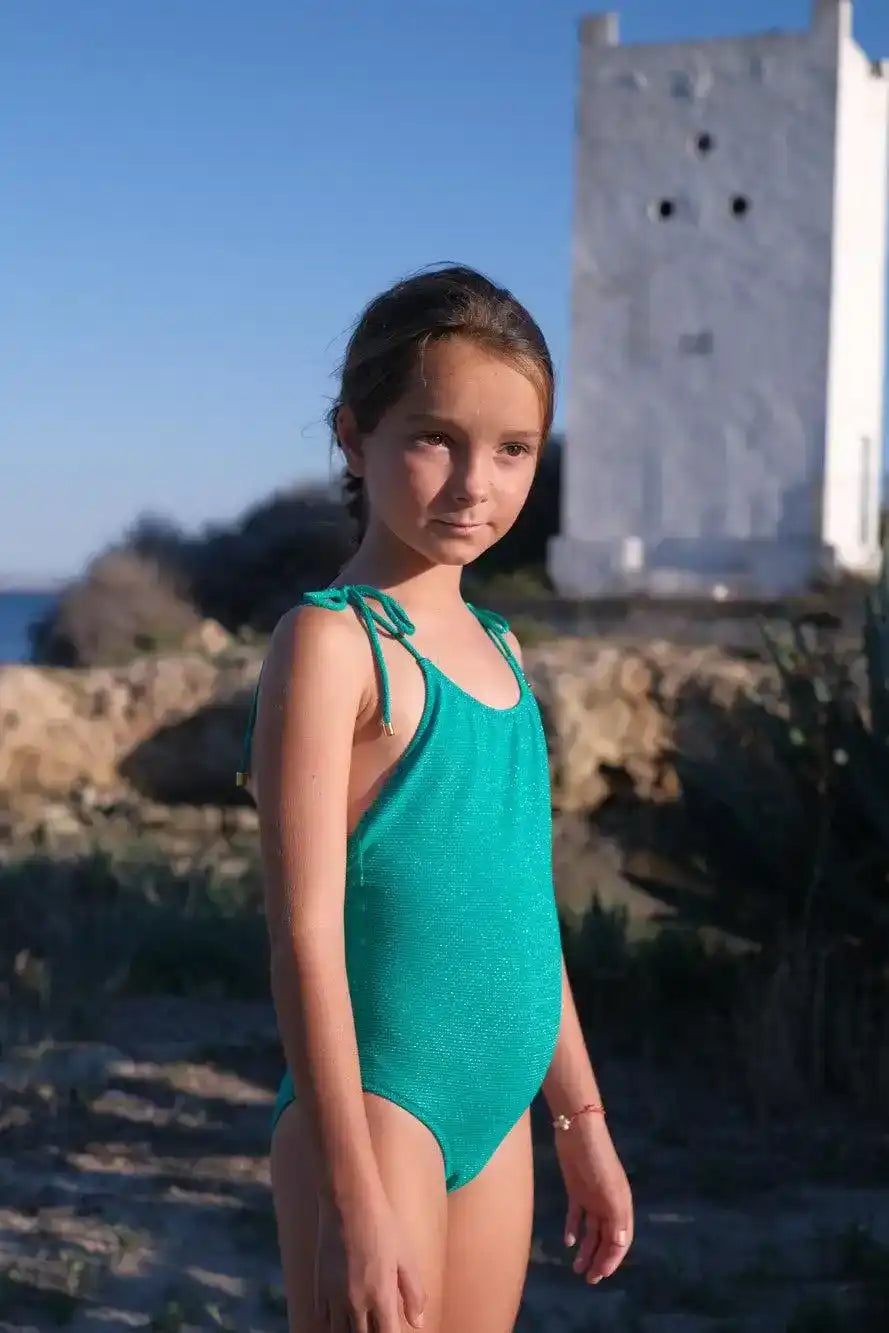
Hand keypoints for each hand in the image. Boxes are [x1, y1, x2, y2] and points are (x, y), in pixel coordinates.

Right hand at [314, 1188, 425, 1331]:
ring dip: (354, 1331)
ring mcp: (334, 1297)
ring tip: (364, 1323)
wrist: (349, 1203)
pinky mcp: (320, 1287)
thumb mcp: (407, 1257)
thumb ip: (413, 1293)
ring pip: (341, 1332)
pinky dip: (335, 1324)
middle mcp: (356, 1304)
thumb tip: (418, 1323)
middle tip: (382, 1323)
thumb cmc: (383, 1226)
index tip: (397, 1332)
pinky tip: (342, 1317)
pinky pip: (324, 1319)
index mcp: (380, 1296)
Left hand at [555, 1115, 632, 1284]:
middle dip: (599, 1259)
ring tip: (576, 1268)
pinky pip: (576, 1216)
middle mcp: (608, 1204)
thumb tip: (620, 1245)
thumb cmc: (596, 1161)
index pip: (621, 1239)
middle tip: (589, 1279)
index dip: (613, 1259)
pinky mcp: (576, 1190)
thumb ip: (615, 1217)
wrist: (577, 1130)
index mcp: (621, 1205)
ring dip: (586, 1250)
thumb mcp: (609, 1190)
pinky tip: (568, 1242)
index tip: (602, 1275)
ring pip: (591, 1230)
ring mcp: (592, 1197)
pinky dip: (573, 1229)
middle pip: (606, 1238)